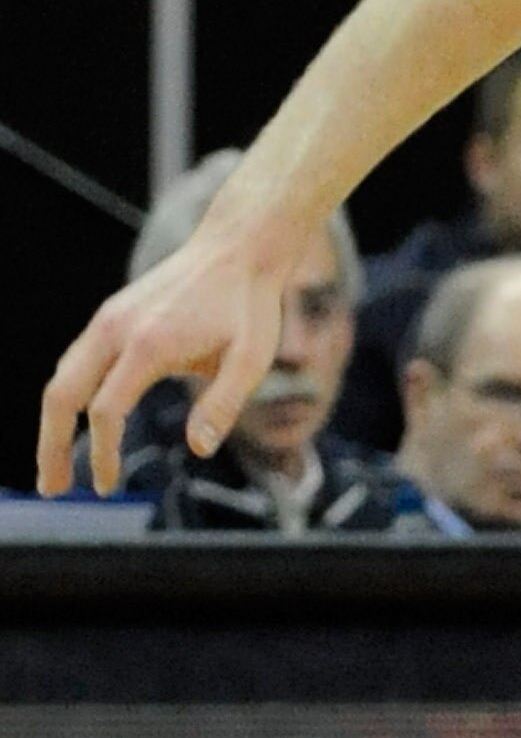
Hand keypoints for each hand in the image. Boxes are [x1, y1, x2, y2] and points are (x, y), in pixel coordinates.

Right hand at [40, 206, 294, 494]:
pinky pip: (75, 363)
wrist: (237, 247)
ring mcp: (107, 320)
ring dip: (53, 425)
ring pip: (61, 378)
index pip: (106, 409)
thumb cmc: (248, 306)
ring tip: (57, 470)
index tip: (106, 487)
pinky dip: (67, 399)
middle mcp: (115, 329)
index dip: (102, 453)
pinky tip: (75, 428)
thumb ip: (224, 404)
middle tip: (52, 490)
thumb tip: (199, 449)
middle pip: (61, 394)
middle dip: (52, 445)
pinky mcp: (110, 317)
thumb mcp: (251, 359)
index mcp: (147, 344)